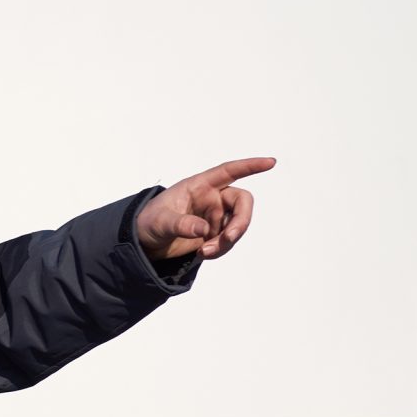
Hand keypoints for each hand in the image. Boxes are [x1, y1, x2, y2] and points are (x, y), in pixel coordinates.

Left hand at [136, 157, 271, 262]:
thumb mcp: (160, 222)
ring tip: (205, 252)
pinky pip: (228, 240)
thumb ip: (181, 224)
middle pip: (242, 203)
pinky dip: (220, 249)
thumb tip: (203, 229)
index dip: (250, 166)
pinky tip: (203, 254)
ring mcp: (215, 216)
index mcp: (199, 185)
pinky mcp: (215, 233)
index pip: (229, 171)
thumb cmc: (149, 222)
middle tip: (229, 238)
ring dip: (227, 241)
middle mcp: (212, 198)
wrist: (145, 242)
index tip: (270, 162)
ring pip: (236, 225)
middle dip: (241, 221)